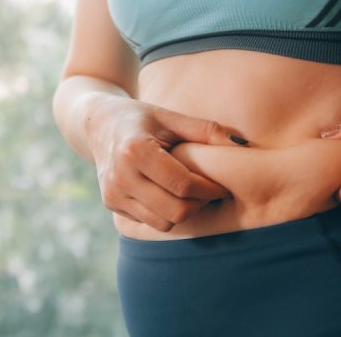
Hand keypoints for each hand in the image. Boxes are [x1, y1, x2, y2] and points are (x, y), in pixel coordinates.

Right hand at [83, 93, 248, 231]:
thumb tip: (242, 143)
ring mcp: (113, 193)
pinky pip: (149, 222)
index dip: (209, 189)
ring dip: (183, 212)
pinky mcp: (111, 204)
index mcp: (136, 150)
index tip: (222, 185)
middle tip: (210, 191)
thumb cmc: (142, 118)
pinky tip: (171, 195)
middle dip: (199, 204)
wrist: (99, 124)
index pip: (183, 185)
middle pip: (175, 211)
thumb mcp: (171, 117)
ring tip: (191, 194)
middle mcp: (120, 176)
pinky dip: (166, 214)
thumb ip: (206, 130)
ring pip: (163, 223)